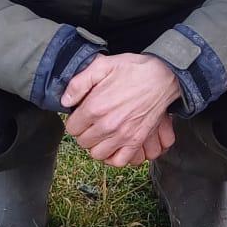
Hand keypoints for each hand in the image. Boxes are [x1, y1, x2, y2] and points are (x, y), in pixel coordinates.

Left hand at [62, 53, 182, 166]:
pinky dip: (113, 157)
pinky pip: (119, 161)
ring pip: (97, 154)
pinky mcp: (136, 141)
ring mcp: (123, 135)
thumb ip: (78, 83)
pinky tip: (112, 146)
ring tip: (101, 135)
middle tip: (91, 123)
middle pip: (83, 142)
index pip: (72, 128)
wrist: (162, 76)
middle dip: (84, 133)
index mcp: (95, 107)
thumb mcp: (102, 65)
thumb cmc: (133, 69)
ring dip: (96, 145)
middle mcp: (107, 125)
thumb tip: (65, 101)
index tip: (82, 115)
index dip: (75, 121)